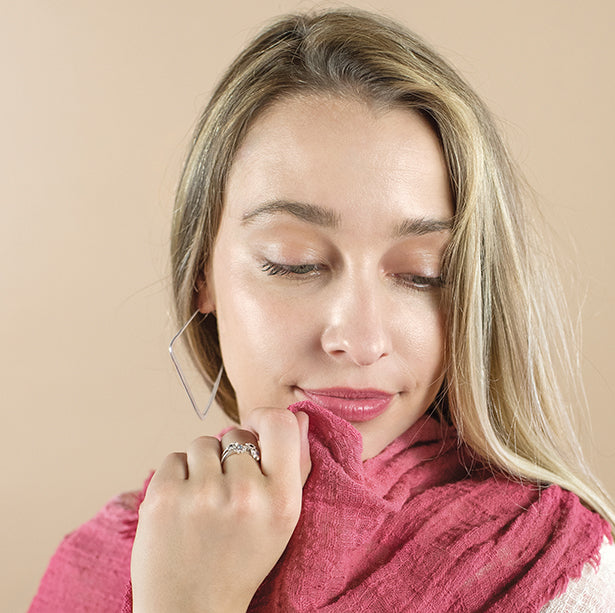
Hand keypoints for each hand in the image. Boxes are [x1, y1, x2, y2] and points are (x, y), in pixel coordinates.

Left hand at [130, 408, 310, 612]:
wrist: (190, 609)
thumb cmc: (241, 560)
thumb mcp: (283, 520)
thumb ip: (296, 465)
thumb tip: (300, 416)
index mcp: (282, 500)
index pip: (280, 423)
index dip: (264, 418)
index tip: (255, 430)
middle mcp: (244, 494)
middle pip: (235, 434)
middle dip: (229, 454)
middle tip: (226, 493)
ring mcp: (201, 494)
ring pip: (202, 444)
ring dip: (202, 465)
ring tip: (203, 503)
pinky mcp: (163, 497)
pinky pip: (174, 458)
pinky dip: (176, 476)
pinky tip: (182, 507)